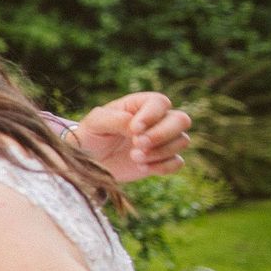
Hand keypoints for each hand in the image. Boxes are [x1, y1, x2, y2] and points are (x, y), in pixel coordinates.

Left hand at [69, 92, 190, 182]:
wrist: (88, 162)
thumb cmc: (90, 136)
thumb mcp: (95, 123)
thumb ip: (115, 120)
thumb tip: (136, 127)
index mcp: (139, 105)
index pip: (160, 102)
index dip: (152, 115)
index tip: (133, 129)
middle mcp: (156, 120)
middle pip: (181, 120)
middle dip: (162, 134)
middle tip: (137, 144)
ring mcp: (161, 140)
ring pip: (182, 141)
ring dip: (160, 152)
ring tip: (134, 157)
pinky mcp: (162, 160)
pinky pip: (178, 162)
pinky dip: (163, 166)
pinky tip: (142, 168)